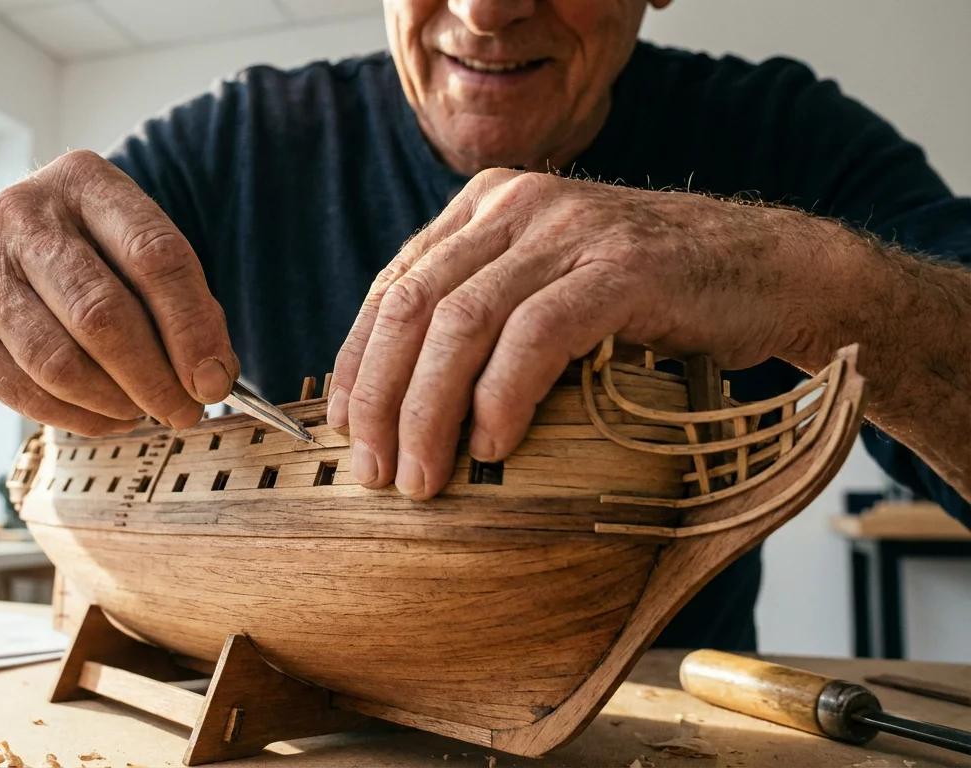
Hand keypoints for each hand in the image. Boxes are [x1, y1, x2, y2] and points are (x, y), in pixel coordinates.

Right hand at [0, 150, 238, 434]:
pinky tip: (106, 416)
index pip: (153, 255)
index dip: (192, 326)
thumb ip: (178, 301)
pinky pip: (25, 391)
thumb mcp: (127, 248)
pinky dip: (77, 417)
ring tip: (144, 412)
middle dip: (154, 377)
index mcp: (85, 181)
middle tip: (184, 410)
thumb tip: (214, 375)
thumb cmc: (74, 257)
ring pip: (59, 361)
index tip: (215, 378)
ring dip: (115, 402)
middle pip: (102, 313)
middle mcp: (24, 214)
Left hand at [327, 169, 821, 499]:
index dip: (357, 363)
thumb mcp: (551, 289)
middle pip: (414, 307)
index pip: (394, 286)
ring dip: (429, 411)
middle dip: (380, 397)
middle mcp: (518, 205)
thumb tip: (402, 402)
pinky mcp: (621, 268)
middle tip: (373, 472)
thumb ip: (485, 314)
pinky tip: (491, 446)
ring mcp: (569, 231)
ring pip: (461, 324)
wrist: (776, 272)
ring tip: (423, 477)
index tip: (344, 430)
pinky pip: (535, 336)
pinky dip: (503, 396)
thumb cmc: (654, 300)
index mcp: (487, 206)